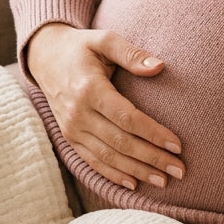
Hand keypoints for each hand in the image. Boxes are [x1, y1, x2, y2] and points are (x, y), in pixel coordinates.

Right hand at [25, 23, 184, 190]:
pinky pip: (92, 161)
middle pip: (121, 142)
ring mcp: (71, 128)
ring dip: (137, 171)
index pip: (127, 118)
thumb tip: (159, 66)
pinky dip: (113, 175)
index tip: (178, 146)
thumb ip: (131, 54)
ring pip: (108, 157)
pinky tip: (134, 184)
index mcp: (89, 89)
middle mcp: (78, 113)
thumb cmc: (80, 48)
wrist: (44, 57)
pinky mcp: (69, 137)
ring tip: (163, 181)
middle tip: (179, 170)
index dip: (153, 134)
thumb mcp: (104, 40)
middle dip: (152, 158)